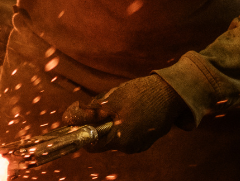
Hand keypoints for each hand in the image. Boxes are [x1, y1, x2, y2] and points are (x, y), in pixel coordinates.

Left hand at [62, 74, 188, 153]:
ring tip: (118, 104)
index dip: (81, 130)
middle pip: (104, 138)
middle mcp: (131, 147)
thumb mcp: (109, 101)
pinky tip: (129, 108)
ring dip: (111, 121)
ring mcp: (141, 143)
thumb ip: (89, 113)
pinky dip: (124, 122)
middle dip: (98, 122)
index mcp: (120, 141)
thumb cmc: (140, 95)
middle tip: (101, 104)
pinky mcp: (148, 137)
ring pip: (116, 134)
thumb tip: (69, 118)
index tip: (79, 117)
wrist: (171, 92)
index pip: (91, 145)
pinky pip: (128, 132)